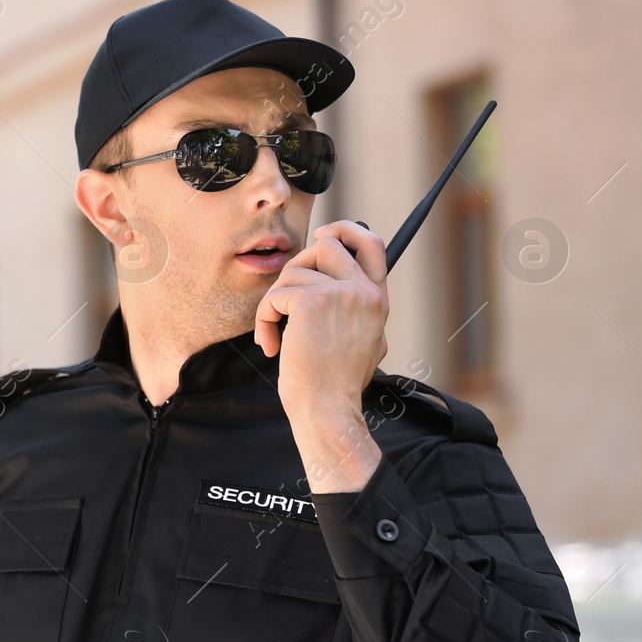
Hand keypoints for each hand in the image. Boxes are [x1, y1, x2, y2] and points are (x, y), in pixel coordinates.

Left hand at [254, 220, 388, 491]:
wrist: (329, 411)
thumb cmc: (336, 385)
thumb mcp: (364, 342)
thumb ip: (355, 311)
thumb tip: (331, 286)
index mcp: (377, 299)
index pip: (372, 243)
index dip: (346, 230)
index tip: (323, 235)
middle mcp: (364, 291)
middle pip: (325, 245)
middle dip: (296, 268)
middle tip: (283, 300)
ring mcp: (341, 293)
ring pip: (293, 271)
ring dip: (275, 302)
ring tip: (276, 335)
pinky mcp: (312, 302)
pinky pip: (276, 294)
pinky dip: (264, 319)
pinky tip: (272, 346)